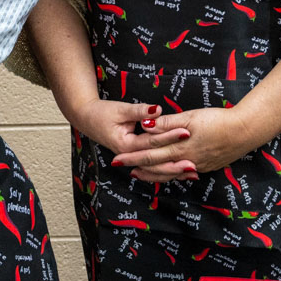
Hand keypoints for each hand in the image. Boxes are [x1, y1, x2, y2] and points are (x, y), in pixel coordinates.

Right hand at [71, 98, 197, 183]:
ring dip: (173, 171)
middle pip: (154, 162)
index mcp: (125, 144)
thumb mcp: (120, 109)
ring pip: (154, 169)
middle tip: (194, 162)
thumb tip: (157, 110)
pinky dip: (166, 169)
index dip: (169, 136)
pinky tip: (180, 172)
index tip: (186, 132)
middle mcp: (128, 155)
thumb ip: (140, 111)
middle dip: (175, 163)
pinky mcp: (135, 156)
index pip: (152, 142)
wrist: (86, 118)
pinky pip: (152, 166)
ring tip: (192, 171)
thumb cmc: (102, 113)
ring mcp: (131, 158)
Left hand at [111, 107, 257, 181]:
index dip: (133, 157)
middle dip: (139, 168)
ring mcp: (198, 166)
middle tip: (122, 168)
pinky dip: (171, 175)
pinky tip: (168, 174)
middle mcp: (187, 161)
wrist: (245, 132)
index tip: (117, 159)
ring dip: (153, 174)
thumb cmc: (218, 120)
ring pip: (170, 173)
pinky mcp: (208, 166)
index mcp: (180, 148)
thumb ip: (166, 123)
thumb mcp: (190, 117)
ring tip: (140, 174)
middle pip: (158, 167)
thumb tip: (145, 126)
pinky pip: (184, 174)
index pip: (150, 154)